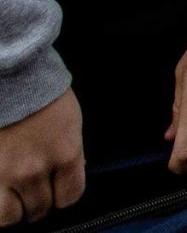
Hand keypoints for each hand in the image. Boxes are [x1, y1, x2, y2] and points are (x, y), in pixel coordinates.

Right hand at [0, 89, 81, 225]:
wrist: (10, 79)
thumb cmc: (40, 95)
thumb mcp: (70, 122)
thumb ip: (70, 154)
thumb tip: (68, 177)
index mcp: (65, 152)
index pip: (71, 196)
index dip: (62, 195)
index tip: (56, 189)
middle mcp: (35, 168)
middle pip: (40, 208)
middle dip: (38, 200)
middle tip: (31, 186)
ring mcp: (5, 173)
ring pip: (11, 216)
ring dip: (13, 207)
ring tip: (12, 191)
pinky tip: (1, 189)